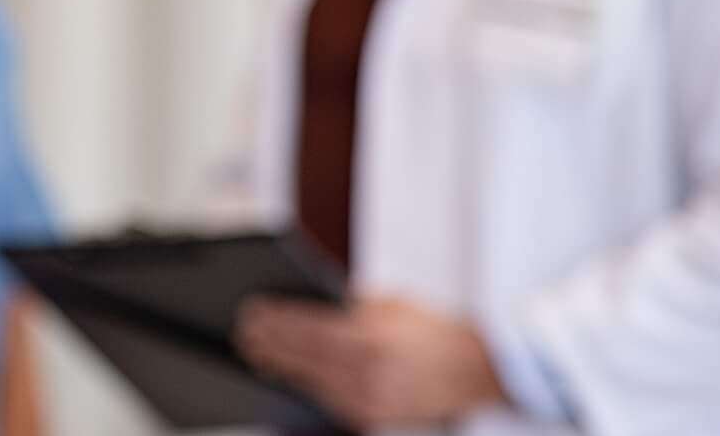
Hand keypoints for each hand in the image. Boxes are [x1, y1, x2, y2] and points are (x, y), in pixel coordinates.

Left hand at [234, 295, 507, 429]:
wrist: (476, 370)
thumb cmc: (431, 331)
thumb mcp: (390, 303)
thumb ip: (350, 303)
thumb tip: (308, 302)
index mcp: (369, 339)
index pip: (306, 329)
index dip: (275, 321)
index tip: (251, 311)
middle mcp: (367, 373)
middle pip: (301, 357)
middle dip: (268, 344)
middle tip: (243, 331)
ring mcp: (369, 399)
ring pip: (311, 381)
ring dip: (281, 366)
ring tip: (257, 351)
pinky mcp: (373, 417)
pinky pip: (328, 399)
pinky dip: (306, 384)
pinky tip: (288, 374)